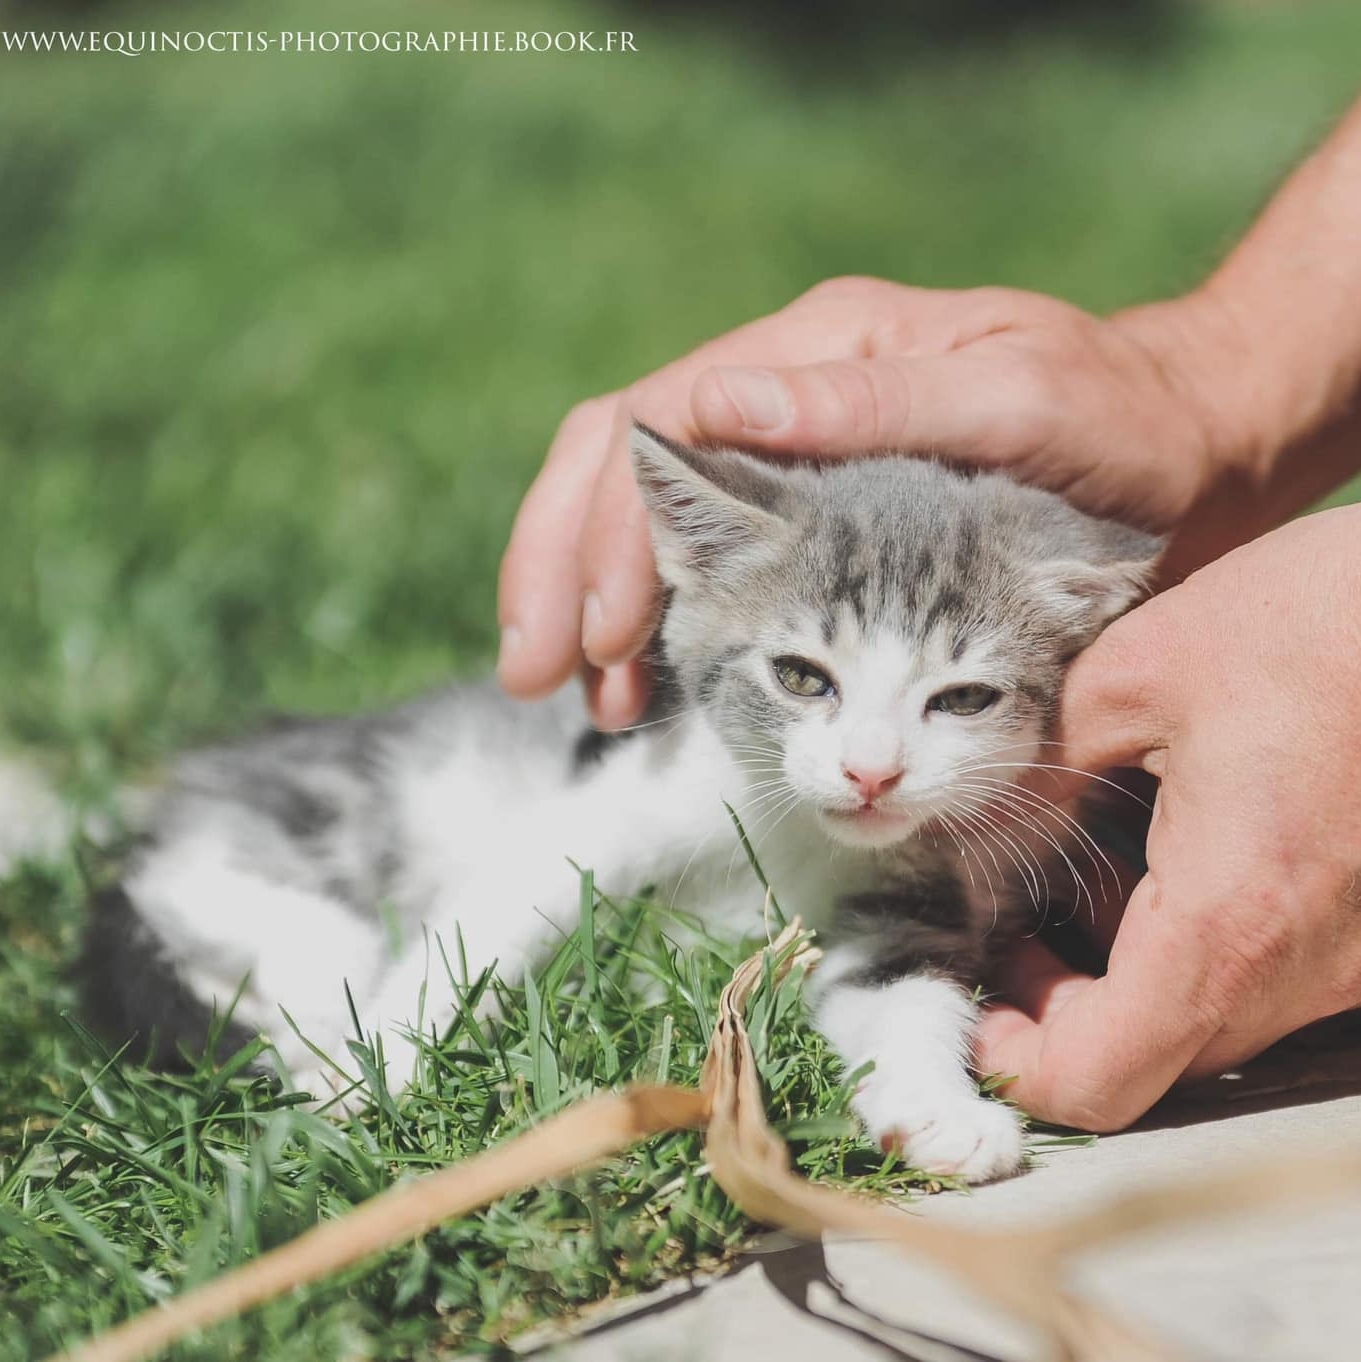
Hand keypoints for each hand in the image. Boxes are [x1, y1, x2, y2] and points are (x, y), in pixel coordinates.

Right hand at [497, 277, 1252, 727]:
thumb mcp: (1015, 399)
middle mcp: (781, 396)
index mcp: (815, 351)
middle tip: (538, 678)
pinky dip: (659, 623)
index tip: (601, 642)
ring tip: (593, 701)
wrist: (1183, 448)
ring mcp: (789, 459)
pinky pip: (700, 559)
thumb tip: (713, 403)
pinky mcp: (809, 519)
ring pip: (644, 517)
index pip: (658, 426)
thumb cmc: (1116, 423)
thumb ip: (872, 403)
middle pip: (617, 467)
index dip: (611, 536)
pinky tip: (646, 679)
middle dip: (562, 572)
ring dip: (598, 608)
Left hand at [976, 505, 1360, 1129]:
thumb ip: (1050, 770)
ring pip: (1215, 1022)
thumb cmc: (1316, 616)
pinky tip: (1164, 855)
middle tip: (1017, 933)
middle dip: (1065, 1012)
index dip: (1018, 1066)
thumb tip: (1002, 826)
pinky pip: (1270, 976)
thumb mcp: (1134, 674)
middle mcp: (1309, 966)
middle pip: (1155, 1062)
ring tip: (1083, 880)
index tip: (980, 1008)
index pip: (1100, 1078)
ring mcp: (1359, 957)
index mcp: (1227, 914)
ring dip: (1130, 979)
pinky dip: (1197, 946)